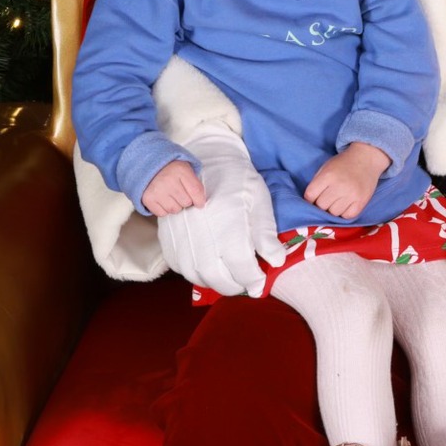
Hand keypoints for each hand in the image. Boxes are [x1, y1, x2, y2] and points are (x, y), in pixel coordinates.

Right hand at [141, 160, 206, 215]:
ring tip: (170, 195)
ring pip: (175, 210)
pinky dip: (164, 209)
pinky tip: (162, 199)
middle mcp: (169, 180)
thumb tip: (201, 202)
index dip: (200, 200)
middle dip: (186, 200)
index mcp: (180, 170)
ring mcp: (157, 190)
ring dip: (175, 205)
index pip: (196, 191)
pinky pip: (162, 213)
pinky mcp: (148, 199)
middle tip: (180, 193)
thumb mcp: (185, 168)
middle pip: (186, 202)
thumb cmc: (171, 169)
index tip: (199, 203)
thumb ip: (195, 183)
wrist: (148, 164)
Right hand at [155, 128, 284, 296]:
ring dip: (215, 283)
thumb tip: (276, 261)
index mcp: (227, 224)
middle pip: (217, 276)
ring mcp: (181, 236)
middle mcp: (201, 233)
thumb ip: (266, 233)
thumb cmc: (238, 180)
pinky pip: (180, 266)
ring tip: (231, 279)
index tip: (260, 285)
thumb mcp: (259, 200)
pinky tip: (209, 269)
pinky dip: (196, 274)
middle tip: (247, 285)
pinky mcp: (169, 236)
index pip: (240, 266)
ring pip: (196, 275)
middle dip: (234, 286)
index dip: (252, 281)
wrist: (205, 159)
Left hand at [305, 143, 389, 220]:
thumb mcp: (326, 167)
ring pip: (334, 213)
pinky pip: (347, 216)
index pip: (310, 196)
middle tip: (327, 198)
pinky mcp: (362, 202)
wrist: (366, 158)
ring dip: (333, 209)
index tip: (314, 198)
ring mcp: (352, 195)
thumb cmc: (343, 163)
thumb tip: (310, 203)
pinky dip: (344, 213)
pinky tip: (346, 204)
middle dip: (321, 204)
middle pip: (321, 206)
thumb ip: (317, 184)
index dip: (310, 199)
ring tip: (337, 201)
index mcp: (328, 175)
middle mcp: (340, 186)